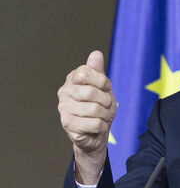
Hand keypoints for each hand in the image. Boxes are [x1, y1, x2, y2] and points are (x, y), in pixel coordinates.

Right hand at [57, 51, 115, 182]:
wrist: (96, 134)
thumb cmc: (100, 107)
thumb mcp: (103, 87)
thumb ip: (98, 71)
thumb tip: (96, 53)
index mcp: (72, 79)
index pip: (86, 73)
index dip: (102, 82)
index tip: (105, 89)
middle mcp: (64, 92)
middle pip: (91, 92)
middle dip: (106, 101)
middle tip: (106, 107)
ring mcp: (64, 109)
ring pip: (95, 109)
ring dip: (105, 115)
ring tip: (102, 117)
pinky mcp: (68, 124)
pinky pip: (95, 123)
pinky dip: (102, 126)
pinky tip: (97, 127)